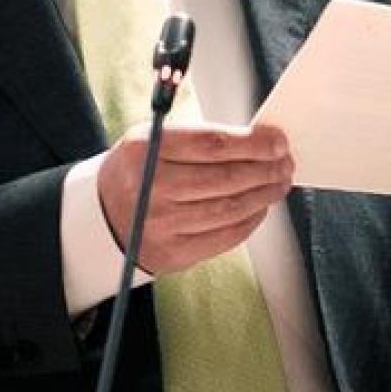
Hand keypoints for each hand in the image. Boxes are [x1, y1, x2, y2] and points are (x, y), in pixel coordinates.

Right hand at [96, 123, 292, 273]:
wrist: (105, 214)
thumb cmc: (138, 170)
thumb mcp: (153, 140)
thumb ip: (199, 139)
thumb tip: (258, 142)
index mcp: (144, 150)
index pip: (212, 144)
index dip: (253, 143)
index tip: (278, 141)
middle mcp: (150, 188)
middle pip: (226, 178)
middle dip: (266, 168)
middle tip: (285, 162)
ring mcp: (161, 224)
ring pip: (231, 208)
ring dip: (264, 194)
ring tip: (279, 182)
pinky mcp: (172, 252)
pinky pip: (225, 236)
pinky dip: (251, 220)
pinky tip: (260, 207)